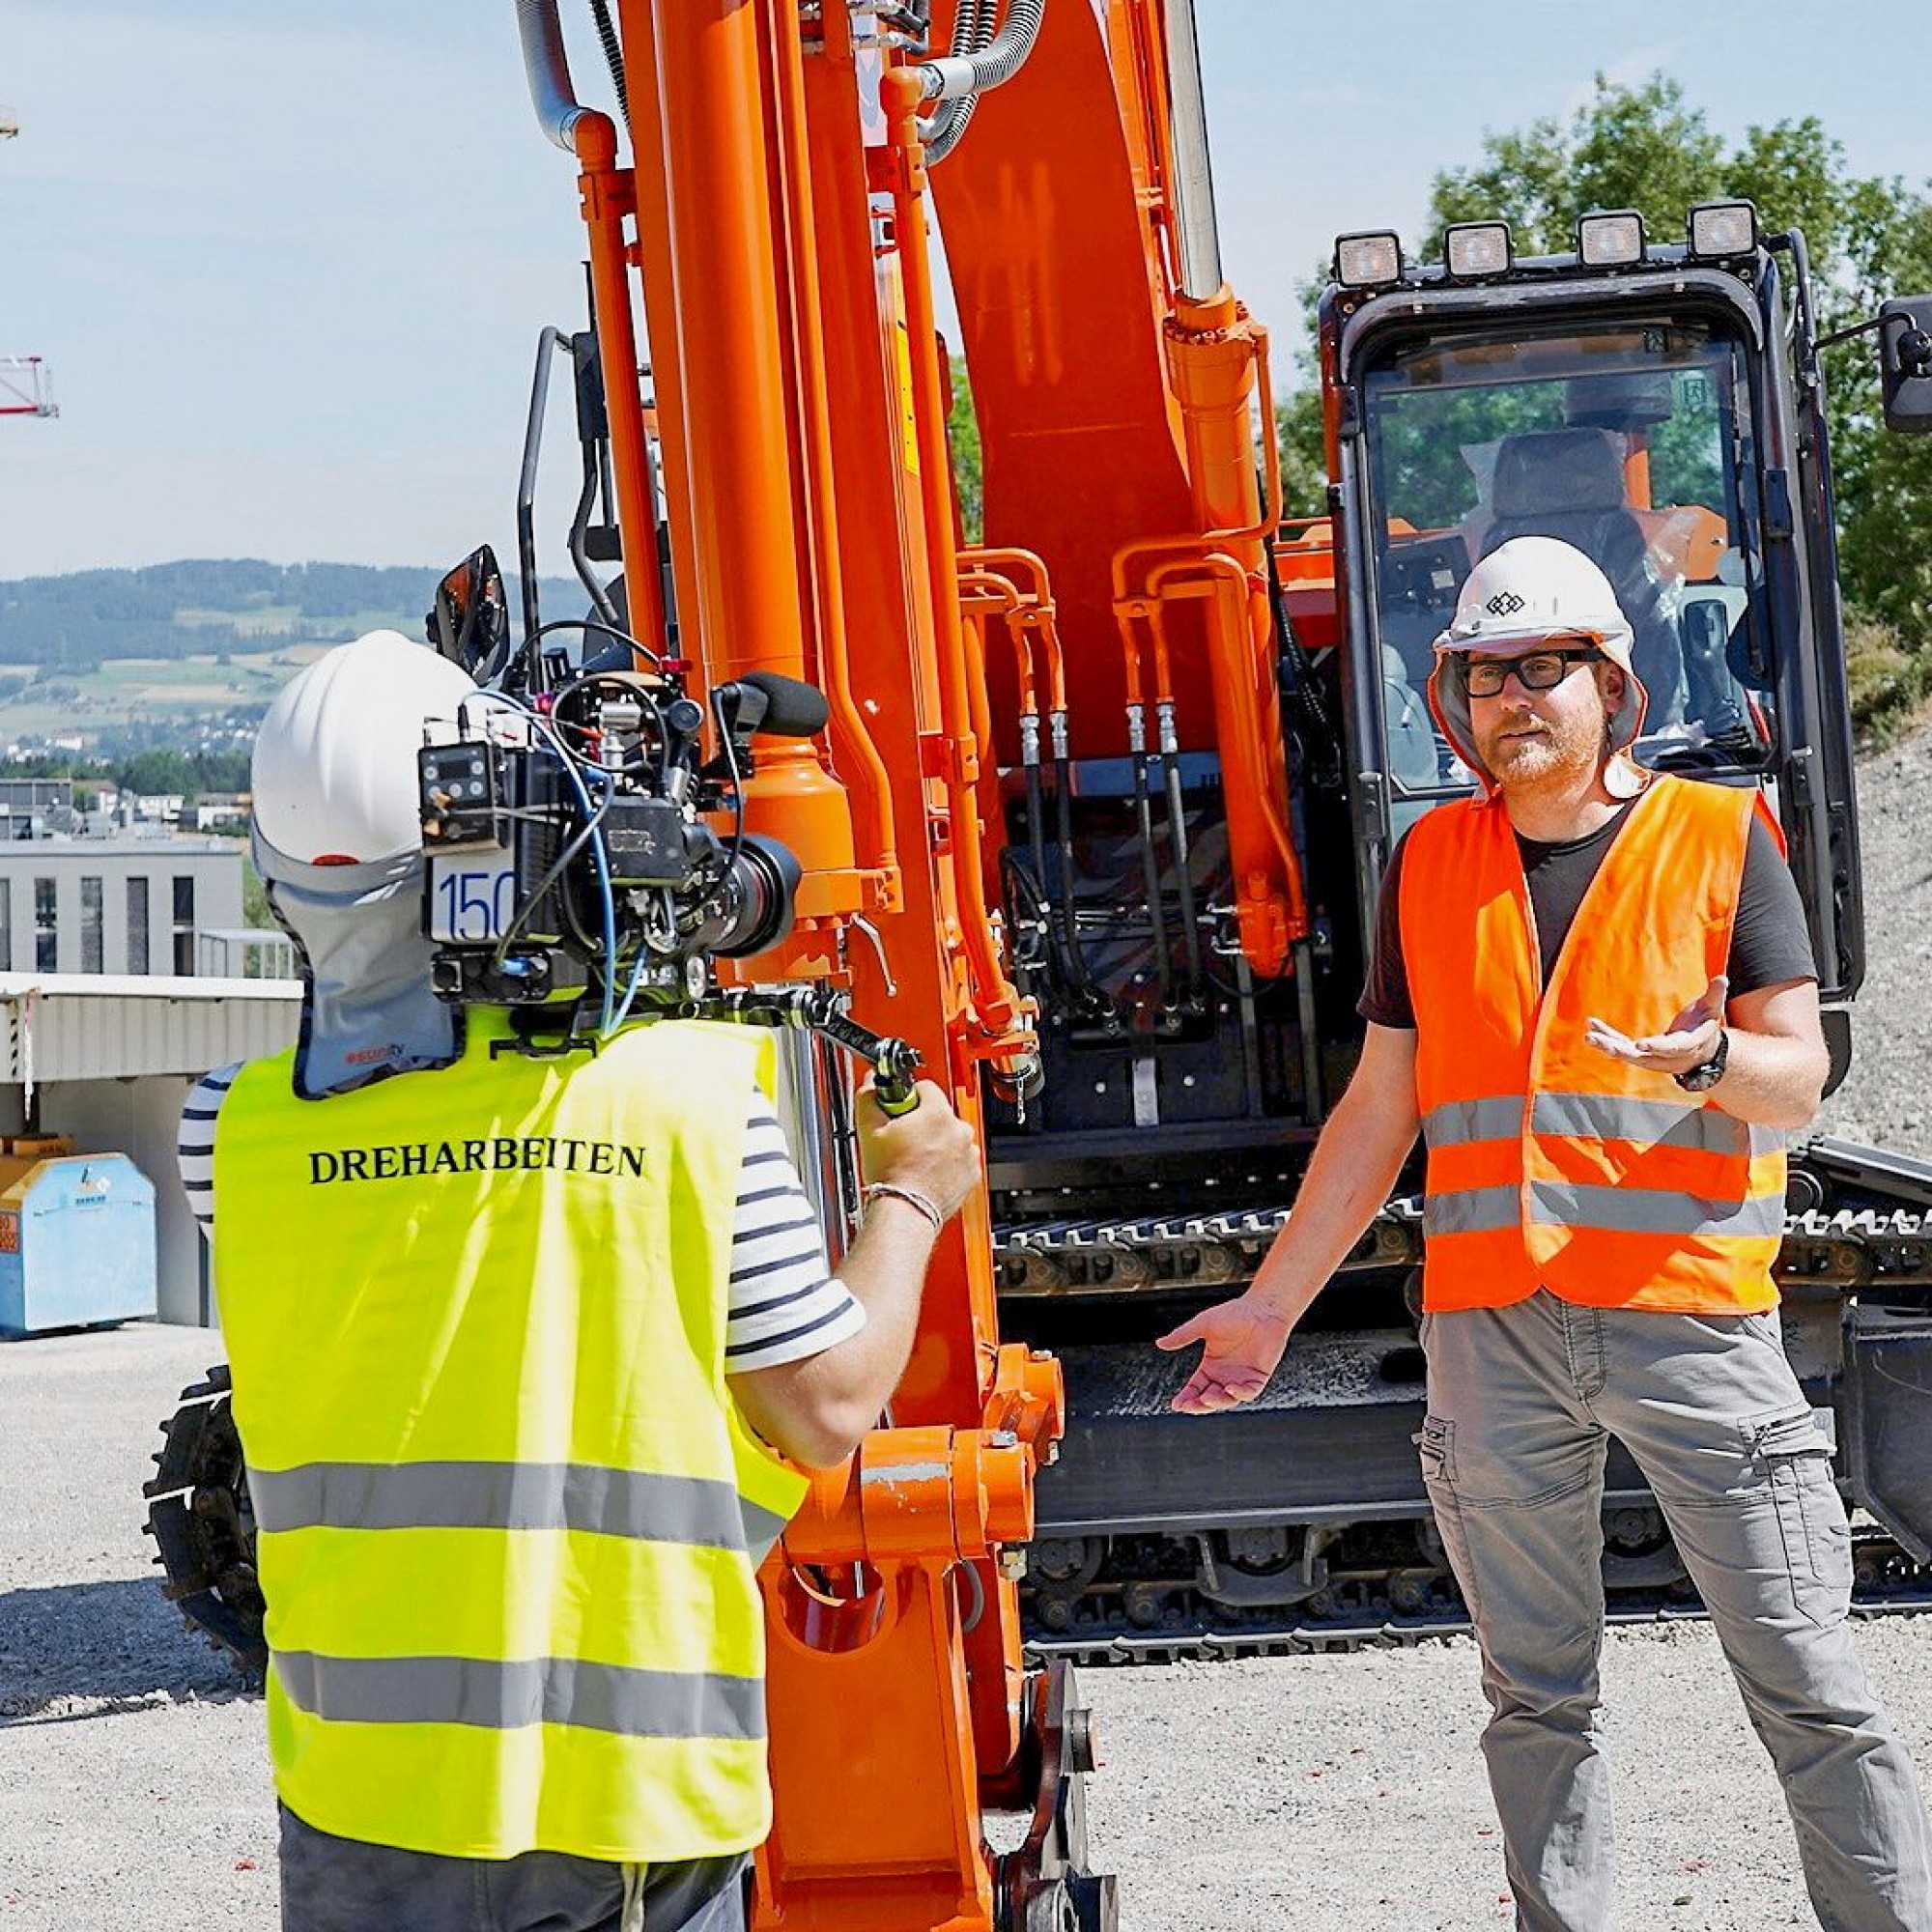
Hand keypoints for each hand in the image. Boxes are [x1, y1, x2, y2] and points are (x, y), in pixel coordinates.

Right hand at [856, 1079, 979, 1222]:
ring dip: (936, 1142)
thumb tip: (871, 1084)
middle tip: (902, 1139)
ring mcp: (968, 1153)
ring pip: (950, 1135)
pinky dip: (947, 1162)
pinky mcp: (972, 1173)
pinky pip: (959, 1157)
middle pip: (938, 1112)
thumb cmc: (891, 1175)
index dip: (907, 1098)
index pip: (925, 1087)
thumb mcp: (869, 1130)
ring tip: (914, 1158)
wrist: (905, 1211)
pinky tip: (927, 1170)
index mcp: (938, 1113)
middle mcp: (959, 1130)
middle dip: (922, 1121)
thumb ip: (869, 1098)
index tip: (898, 1112)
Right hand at [1155, 1293, 1294, 1414]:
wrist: (1261, 1308)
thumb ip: (1183, 1336)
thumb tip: (1160, 1343)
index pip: (1195, 1388)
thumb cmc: (1234, 1314)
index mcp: (1211, 1366)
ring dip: (1217, 1402)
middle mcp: (1225, 1375)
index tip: (1176, 1405)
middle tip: (1188, 1406)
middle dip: (1198, 1405)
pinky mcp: (1258, 1376)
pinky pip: (1250, 1392)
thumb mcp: (1203, 1325)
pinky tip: (1230, 1389)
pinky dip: (1240, 1393)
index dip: (1186, 1398)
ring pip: (1228, 1400)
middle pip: (1209, 1398)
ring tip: (1206, 1398)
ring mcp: (1242, 1377)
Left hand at [1585, 972, 1727, 1076]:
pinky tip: (1592, 1026)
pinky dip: (1607, 1038)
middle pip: (1641, 1057)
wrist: (1701, 1053)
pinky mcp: (1640, 1053)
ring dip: (1607, 1045)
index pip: (1669, 1048)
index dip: (1656, 1047)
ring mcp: (1651, 1057)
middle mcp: (1665, 1056)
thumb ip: (1715, 995)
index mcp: (1685, 1045)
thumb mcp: (1713, 1010)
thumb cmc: (1705, 1027)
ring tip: (1589, 1037)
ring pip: (1626, 1054)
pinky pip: (1621, 1047)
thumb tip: (1721, 978)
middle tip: (1603, 1044)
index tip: (1640, 1045)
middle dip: (1621, 1051)